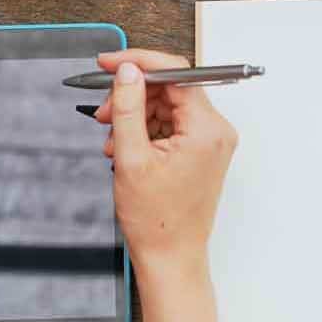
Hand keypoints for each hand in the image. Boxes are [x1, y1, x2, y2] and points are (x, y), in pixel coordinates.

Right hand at [94, 49, 237, 273]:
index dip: (139, 63)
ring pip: (166, 106)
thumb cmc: (157, 221)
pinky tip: (125, 148)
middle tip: (104, 112)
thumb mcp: (132, 157)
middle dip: (132, 96)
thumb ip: (128, 107)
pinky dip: (145, 131)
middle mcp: (216, 131)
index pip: (175, 73)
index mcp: (207, 129)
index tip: (109, 63)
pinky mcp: (201, 151)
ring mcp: (210, 142)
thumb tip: (127, 72)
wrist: (171, 257)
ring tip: (112, 141)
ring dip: (135, 116)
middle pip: (170, 88)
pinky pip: (171, 125)